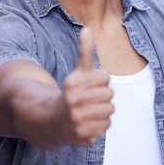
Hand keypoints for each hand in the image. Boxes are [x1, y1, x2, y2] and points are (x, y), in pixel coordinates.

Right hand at [59, 27, 113, 146]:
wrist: (53, 122)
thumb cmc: (72, 93)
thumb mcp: (78, 72)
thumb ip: (85, 51)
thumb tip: (87, 28)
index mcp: (71, 83)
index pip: (106, 77)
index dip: (100, 80)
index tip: (90, 85)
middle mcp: (72, 101)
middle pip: (109, 94)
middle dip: (102, 96)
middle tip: (89, 100)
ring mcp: (77, 120)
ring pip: (110, 110)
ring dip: (103, 110)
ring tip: (89, 111)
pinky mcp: (82, 135)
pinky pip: (106, 125)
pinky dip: (101, 124)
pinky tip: (89, 122)